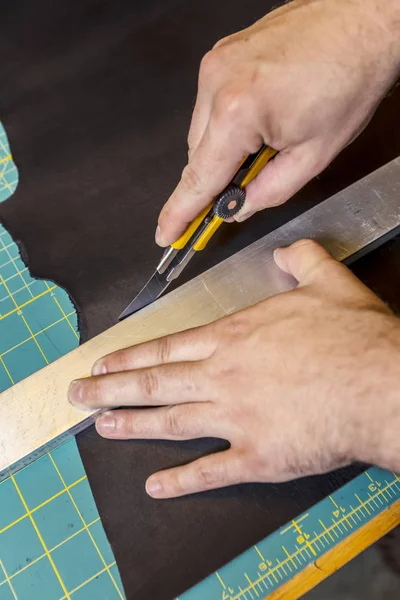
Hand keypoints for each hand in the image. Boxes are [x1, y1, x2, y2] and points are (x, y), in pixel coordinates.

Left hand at [69, 240, 399, 497]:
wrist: (378, 384)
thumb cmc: (353, 338)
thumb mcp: (328, 282)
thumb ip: (301, 260)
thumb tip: (289, 251)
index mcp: (235, 337)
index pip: (168, 346)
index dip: (131, 356)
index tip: (104, 363)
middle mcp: (224, 376)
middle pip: (155, 383)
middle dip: (112, 389)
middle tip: (80, 395)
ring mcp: (236, 417)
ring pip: (170, 421)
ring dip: (131, 426)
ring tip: (102, 428)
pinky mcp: (257, 455)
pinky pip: (210, 470)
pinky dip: (180, 480)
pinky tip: (156, 485)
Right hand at [156, 0, 399, 245]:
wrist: (364, 20)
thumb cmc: (351, 76)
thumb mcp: (314, 155)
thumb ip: (268, 192)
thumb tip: (239, 207)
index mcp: (237, 111)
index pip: (199, 178)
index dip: (181, 212)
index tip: (167, 233)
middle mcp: (217, 81)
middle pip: (198, 155)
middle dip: (218, 177)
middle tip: (245, 188)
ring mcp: (217, 62)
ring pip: (203, 129)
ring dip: (226, 147)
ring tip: (270, 139)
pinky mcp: (224, 52)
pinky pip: (211, 103)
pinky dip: (229, 121)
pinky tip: (263, 116)